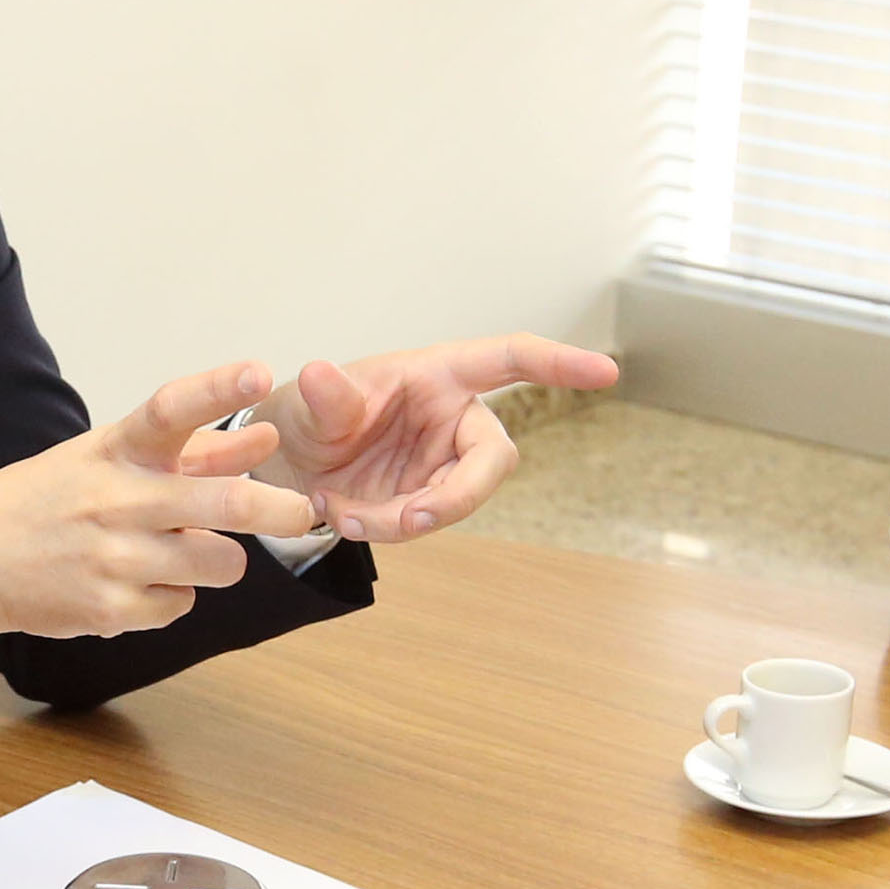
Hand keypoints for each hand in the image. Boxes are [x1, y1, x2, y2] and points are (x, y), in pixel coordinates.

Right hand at [0, 363, 319, 669]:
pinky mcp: (108, 608)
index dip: (217, 389)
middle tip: (304, 513)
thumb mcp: (110, 460)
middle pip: (224, 505)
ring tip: (186, 552)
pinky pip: (182, 605)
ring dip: (220, 561)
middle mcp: (116, 499)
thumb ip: (196, 452)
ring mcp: (113, 557)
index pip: (169, 409)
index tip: (258, 371)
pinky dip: (173, 597)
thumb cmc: (49, 502)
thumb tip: (266, 437)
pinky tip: (134, 583)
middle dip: (280, 512)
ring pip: (220, 564)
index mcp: (114, 449)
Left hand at [216, 332, 617, 542]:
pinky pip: (427, 522)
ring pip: (457, 501)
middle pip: (493, 458)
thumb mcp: (307, 401)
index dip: (558, 364)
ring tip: (340, 511)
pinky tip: (342, 514)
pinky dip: (386, 529)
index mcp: (440, 373)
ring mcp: (445, 462)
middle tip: (409, 519)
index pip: (510, 359)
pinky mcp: (430, 498)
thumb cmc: (307, 414)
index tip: (604, 372)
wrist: (285, 465)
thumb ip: (325, 398)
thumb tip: (321, 374)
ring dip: (403, 520)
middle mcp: (454, 416)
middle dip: (457, 495)